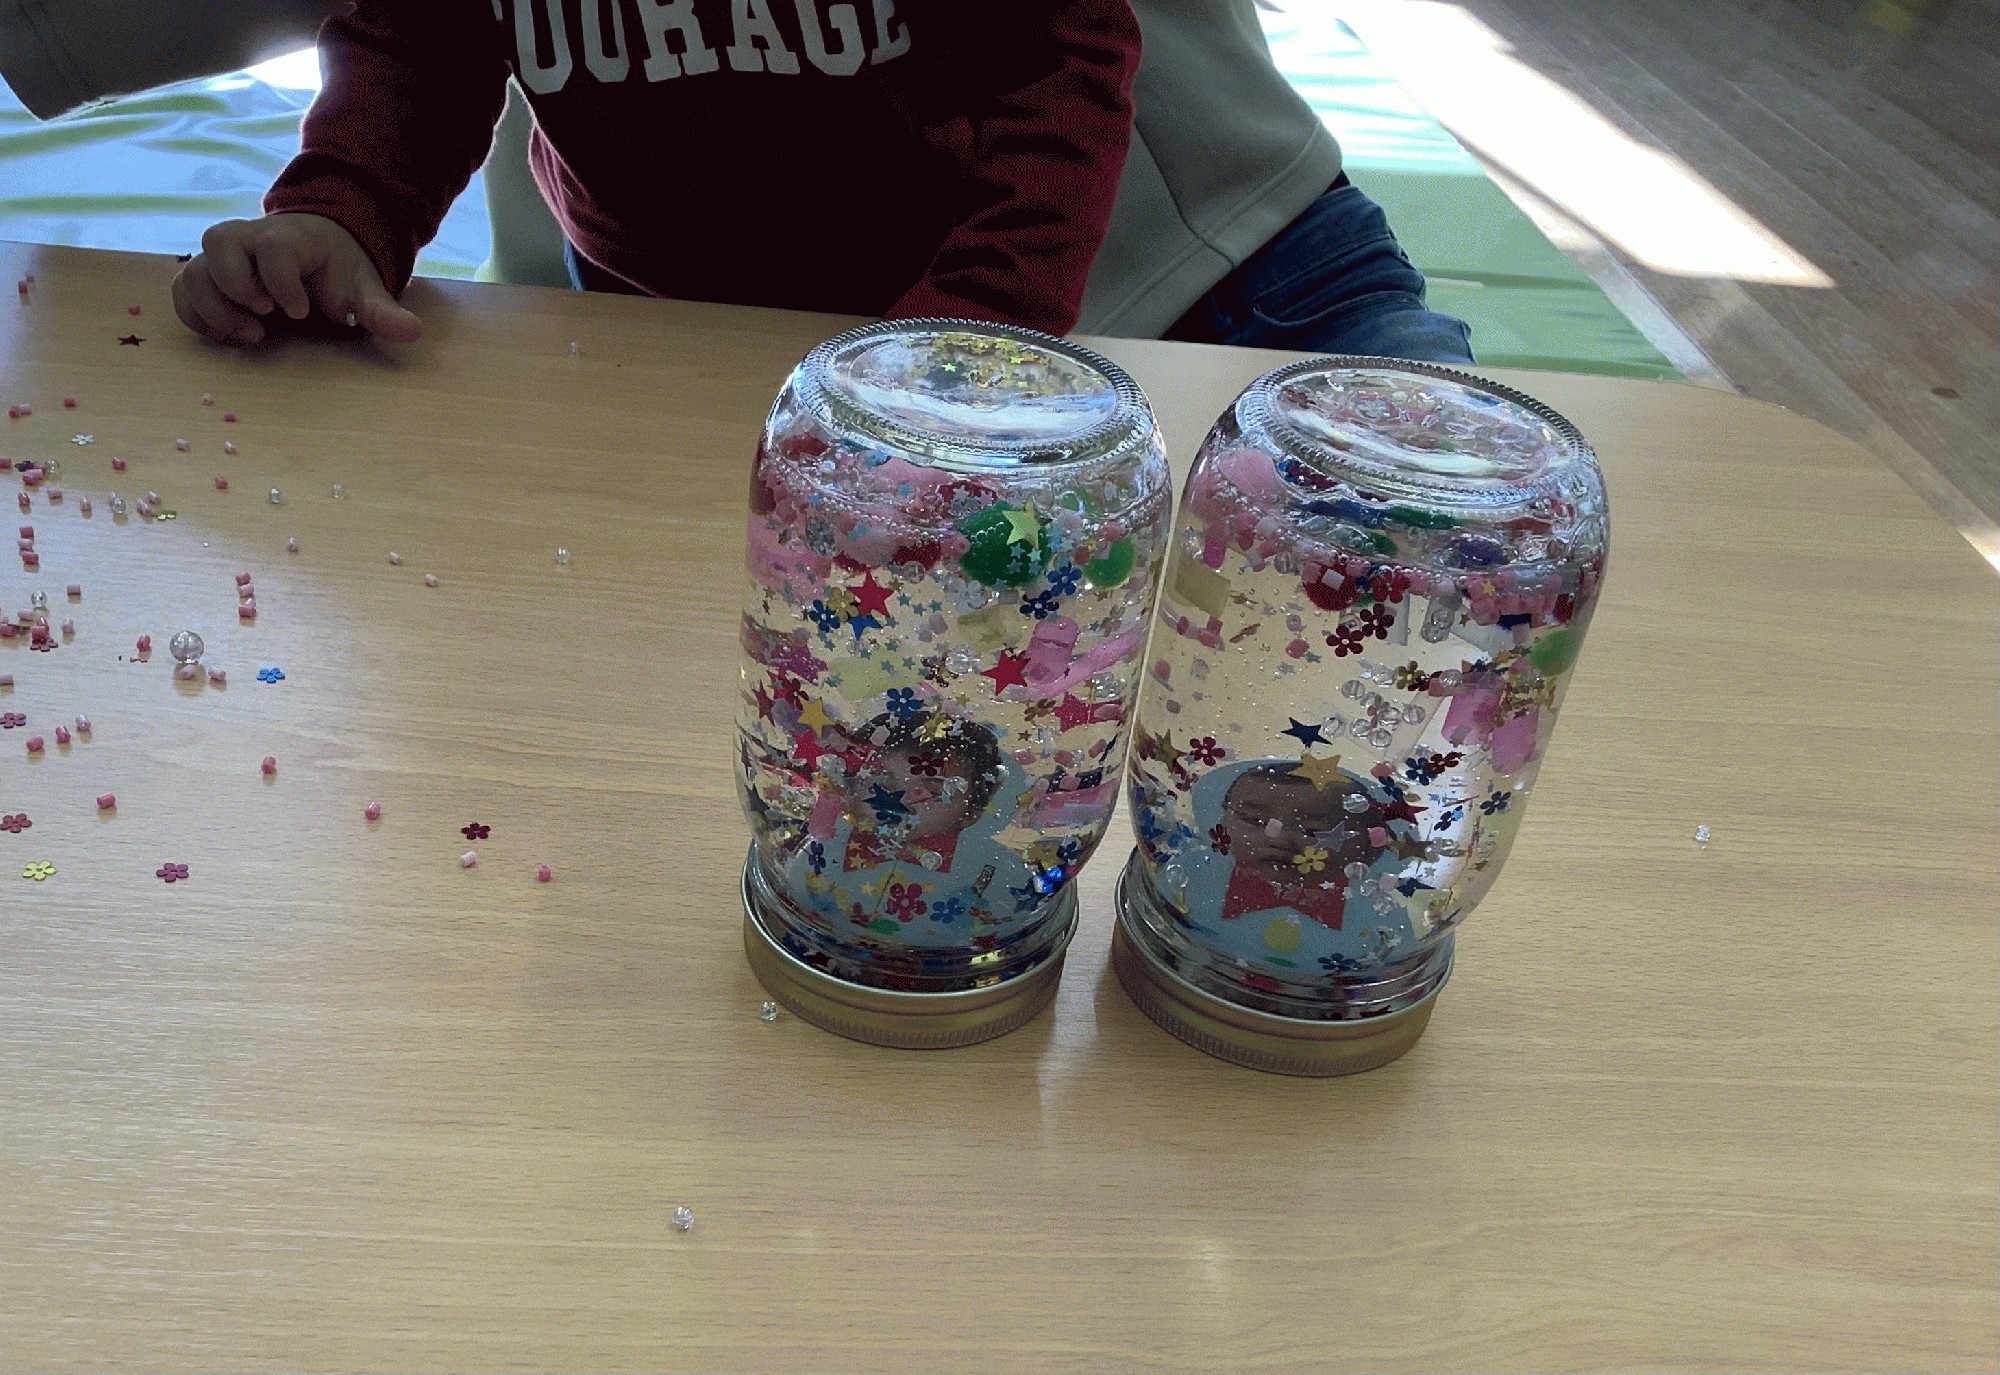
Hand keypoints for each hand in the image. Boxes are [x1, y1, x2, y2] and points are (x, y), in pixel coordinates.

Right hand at [171, 213, 422, 345]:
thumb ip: (381, 311)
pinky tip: (228, 336)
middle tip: (266, 321)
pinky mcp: (205, 276)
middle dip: (237, 287)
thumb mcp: (362, 288)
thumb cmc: (336, 270)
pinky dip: (197, 315)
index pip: (274, 249)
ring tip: (251, 335)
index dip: (282, 282)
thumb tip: (414, 332)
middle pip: (220, 246)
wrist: (311, 252)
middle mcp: (247, 239)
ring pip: (195, 270)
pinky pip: (183, 291)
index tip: (298, 312)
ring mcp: (221, 257)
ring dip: (214, 307)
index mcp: (289, 237)